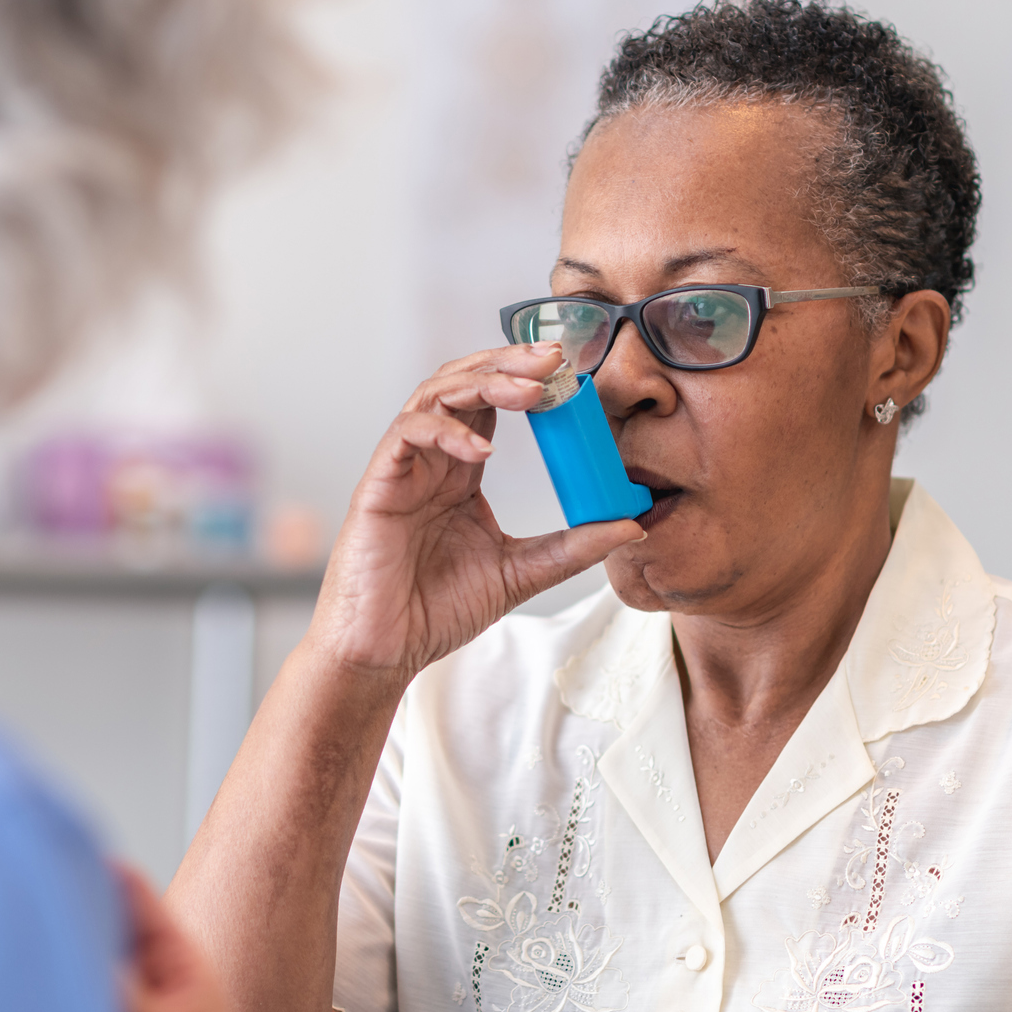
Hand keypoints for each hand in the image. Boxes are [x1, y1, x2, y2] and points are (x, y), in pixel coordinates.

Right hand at [311, 343, 645, 679]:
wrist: (386, 652)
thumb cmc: (436, 612)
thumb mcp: (522, 572)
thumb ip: (572, 547)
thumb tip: (633, 524)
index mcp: (461, 472)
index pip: (493, 402)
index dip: (528, 379)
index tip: (572, 372)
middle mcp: (432, 460)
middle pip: (464, 381)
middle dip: (509, 362)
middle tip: (555, 359)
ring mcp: (403, 468)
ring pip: (436, 394)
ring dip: (483, 383)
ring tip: (528, 390)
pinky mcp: (378, 484)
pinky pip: (408, 434)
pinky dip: (446, 431)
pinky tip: (481, 449)